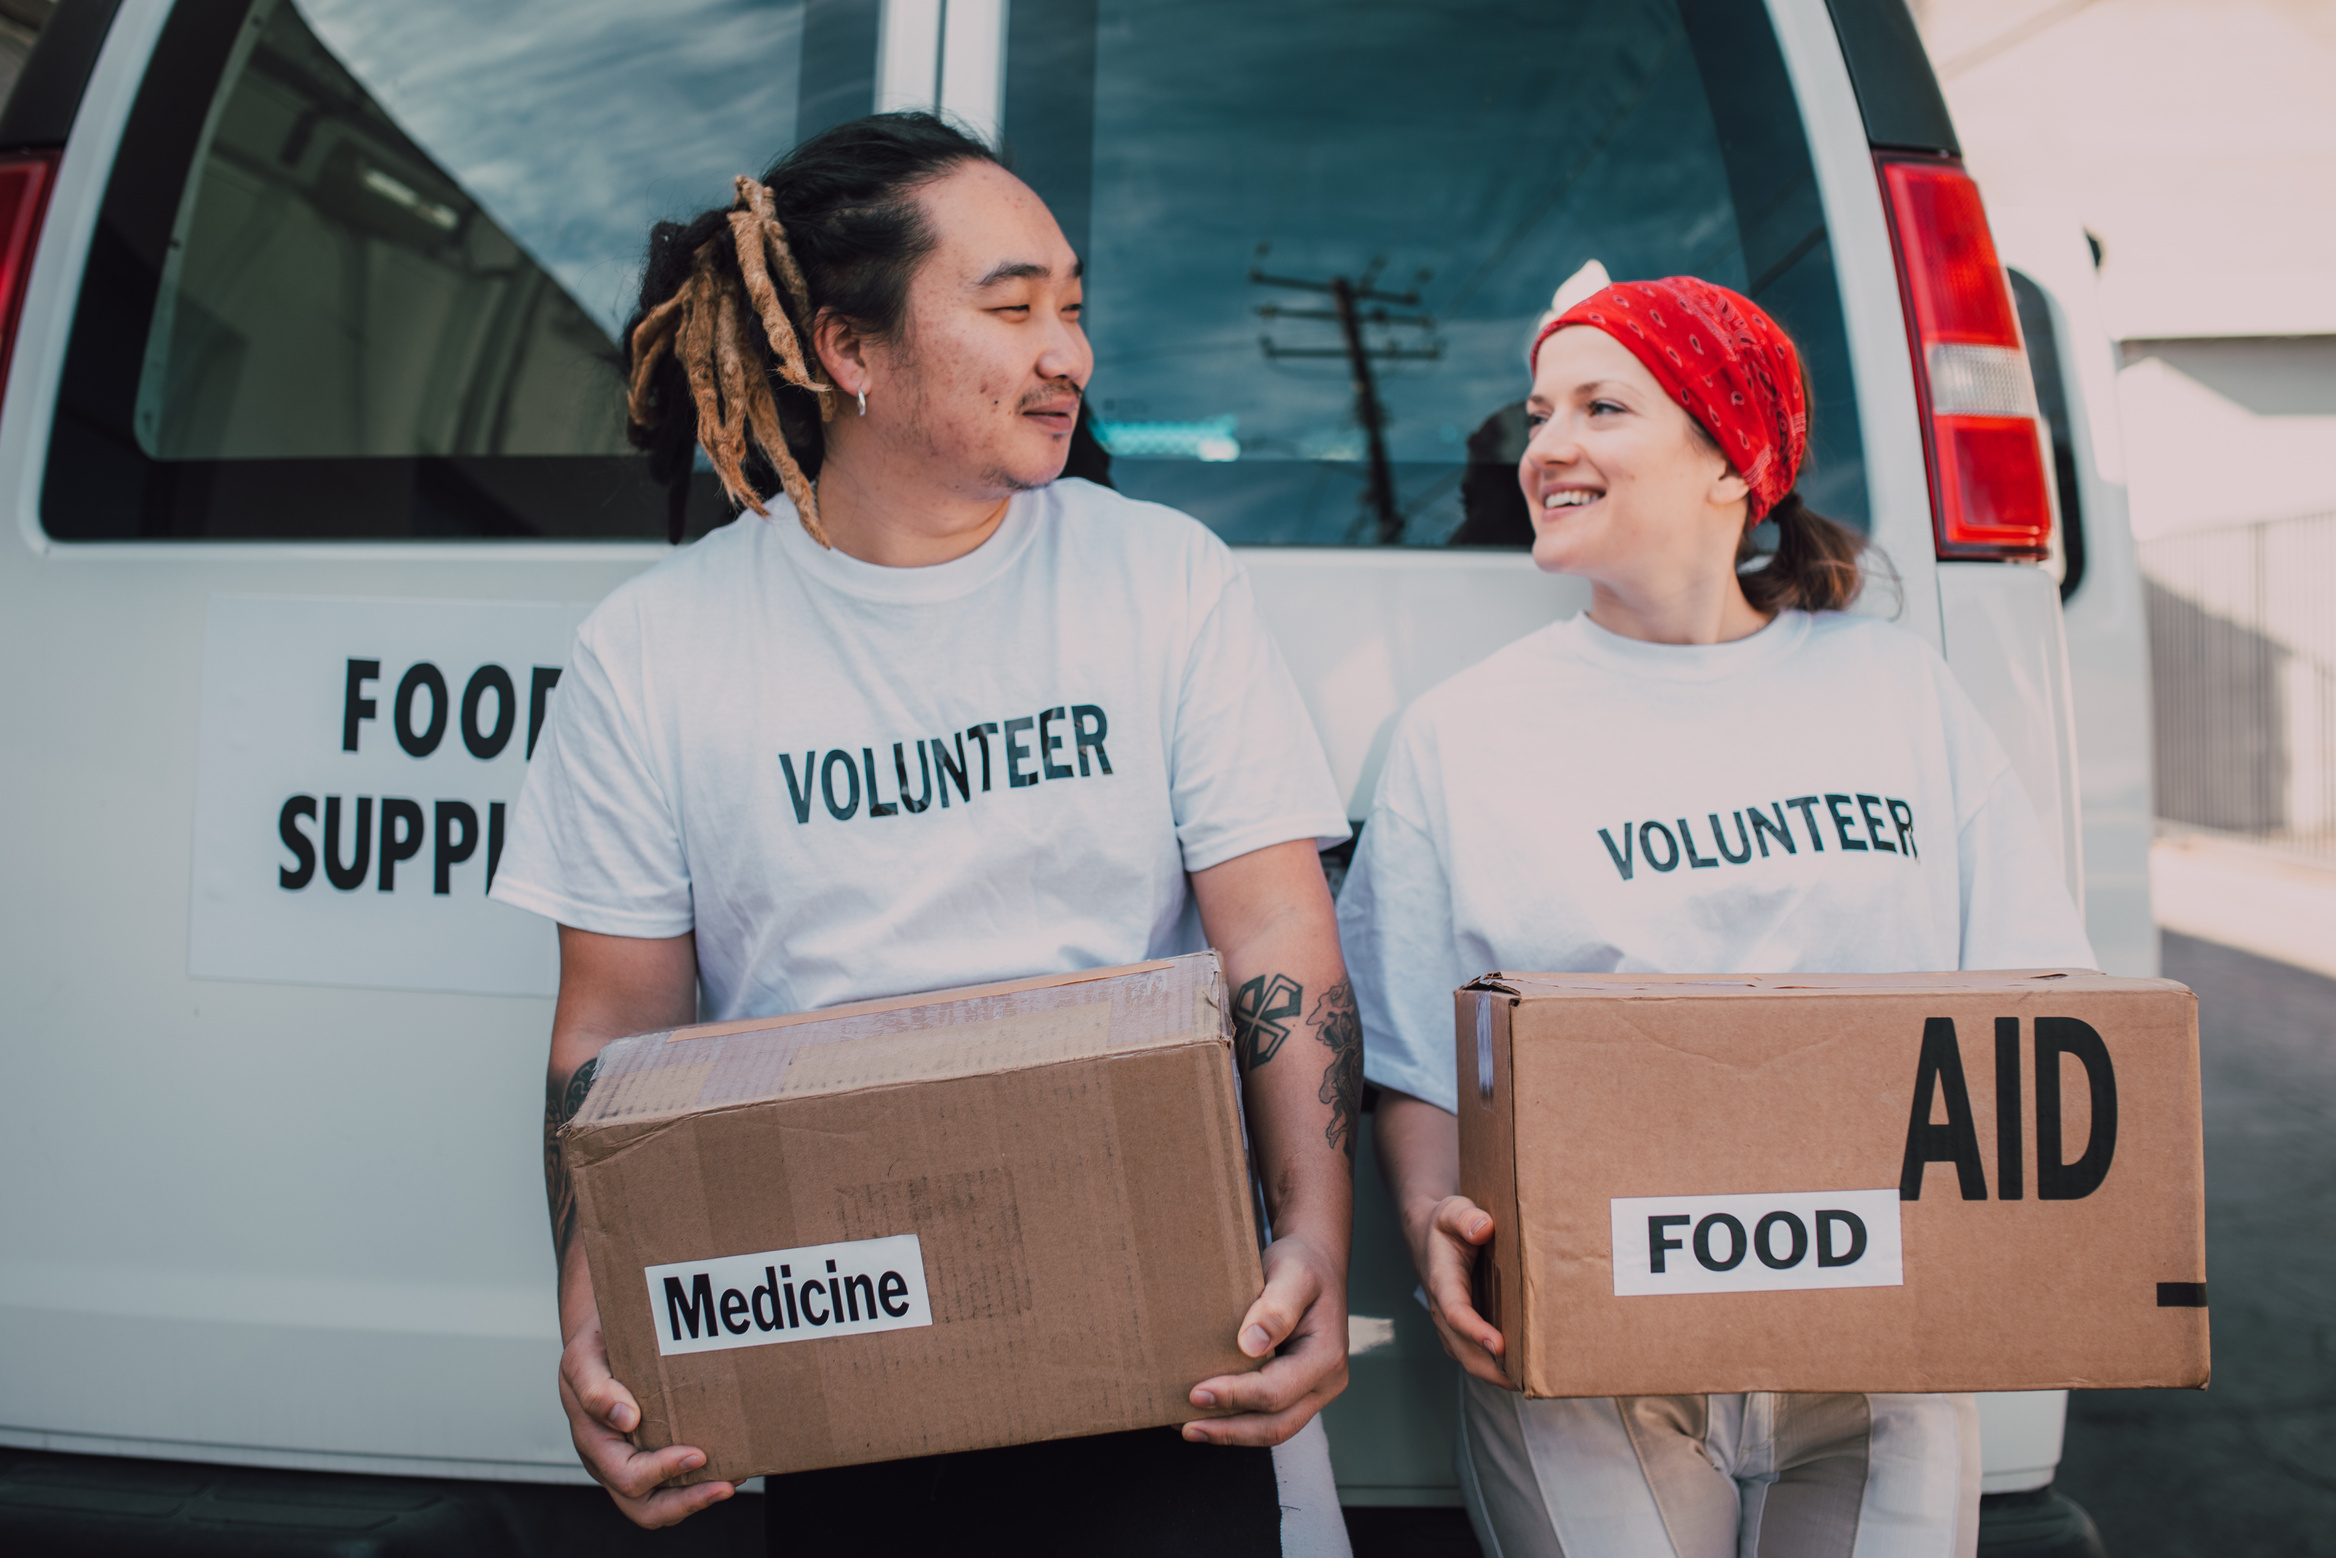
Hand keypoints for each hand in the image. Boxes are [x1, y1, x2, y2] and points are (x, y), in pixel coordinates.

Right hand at [557, 1310, 733, 1526]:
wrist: (599, 1340)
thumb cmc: (592, 1349)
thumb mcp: (583, 1359)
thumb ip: (596, 1389)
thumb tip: (625, 1418)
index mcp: (594, 1442)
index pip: (626, 1475)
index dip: (662, 1471)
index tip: (698, 1454)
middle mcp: (610, 1461)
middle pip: (644, 1508)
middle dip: (687, 1502)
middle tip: (725, 1486)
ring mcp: (629, 1463)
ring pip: (660, 1505)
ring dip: (697, 1498)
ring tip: (732, 1478)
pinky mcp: (648, 1457)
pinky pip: (672, 1486)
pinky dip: (698, 1483)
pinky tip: (726, 1465)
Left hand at [1182, 1230, 1348, 1445]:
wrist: (1315, 1262)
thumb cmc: (1302, 1264)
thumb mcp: (1292, 1273)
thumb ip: (1276, 1307)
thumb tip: (1251, 1345)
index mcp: (1327, 1356)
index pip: (1276, 1391)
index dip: (1235, 1397)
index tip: (1197, 1392)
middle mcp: (1326, 1382)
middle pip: (1276, 1425)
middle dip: (1228, 1430)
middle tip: (1185, 1425)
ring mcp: (1313, 1391)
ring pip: (1272, 1429)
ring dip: (1230, 1433)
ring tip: (1189, 1427)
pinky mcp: (1297, 1391)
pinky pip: (1269, 1416)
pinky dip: (1237, 1421)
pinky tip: (1205, 1415)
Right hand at [1413, 1195, 1511, 1388]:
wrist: (1429, 1236)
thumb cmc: (1447, 1223)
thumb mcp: (1453, 1210)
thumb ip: (1466, 1217)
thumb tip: (1484, 1227)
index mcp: (1442, 1282)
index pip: (1456, 1313)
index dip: (1476, 1331)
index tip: (1500, 1345)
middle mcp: (1442, 1310)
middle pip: (1463, 1350)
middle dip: (1493, 1369)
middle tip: (1528, 1381)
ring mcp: (1450, 1324)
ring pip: (1469, 1359)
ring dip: (1495, 1374)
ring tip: (1530, 1383)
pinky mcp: (1460, 1330)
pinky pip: (1474, 1355)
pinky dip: (1495, 1368)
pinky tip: (1521, 1372)